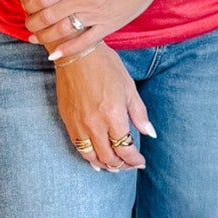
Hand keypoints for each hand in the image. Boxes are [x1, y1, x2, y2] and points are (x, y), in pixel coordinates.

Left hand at [23, 0, 161, 60]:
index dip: (29, 4)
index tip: (27, 5)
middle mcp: (83, 0)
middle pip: (48, 17)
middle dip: (32, 22)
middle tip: (28, 23)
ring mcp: (96, 15)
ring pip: (62, 31)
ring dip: (44, 37)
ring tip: (35, 37)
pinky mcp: (108, 26)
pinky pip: (85, 42)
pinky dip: (68, 50)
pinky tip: (55, 55)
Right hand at [55, 44, 155, 171]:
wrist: (76, 52)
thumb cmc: (106, 65)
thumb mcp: (129, 87)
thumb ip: (139, 113)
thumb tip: (151, 133)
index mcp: (113, 114)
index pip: (125, 148)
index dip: (134, 159)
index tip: (140, 161)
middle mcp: (95, 123)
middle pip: (109, 157)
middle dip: (122, 165)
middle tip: (129, 164)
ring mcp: (78, 123)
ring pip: (91, 156)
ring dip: (105, 164)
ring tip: (114, 166)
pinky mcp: (67, 120)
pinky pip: (78, 146)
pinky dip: (88, 156)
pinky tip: (95, 160)